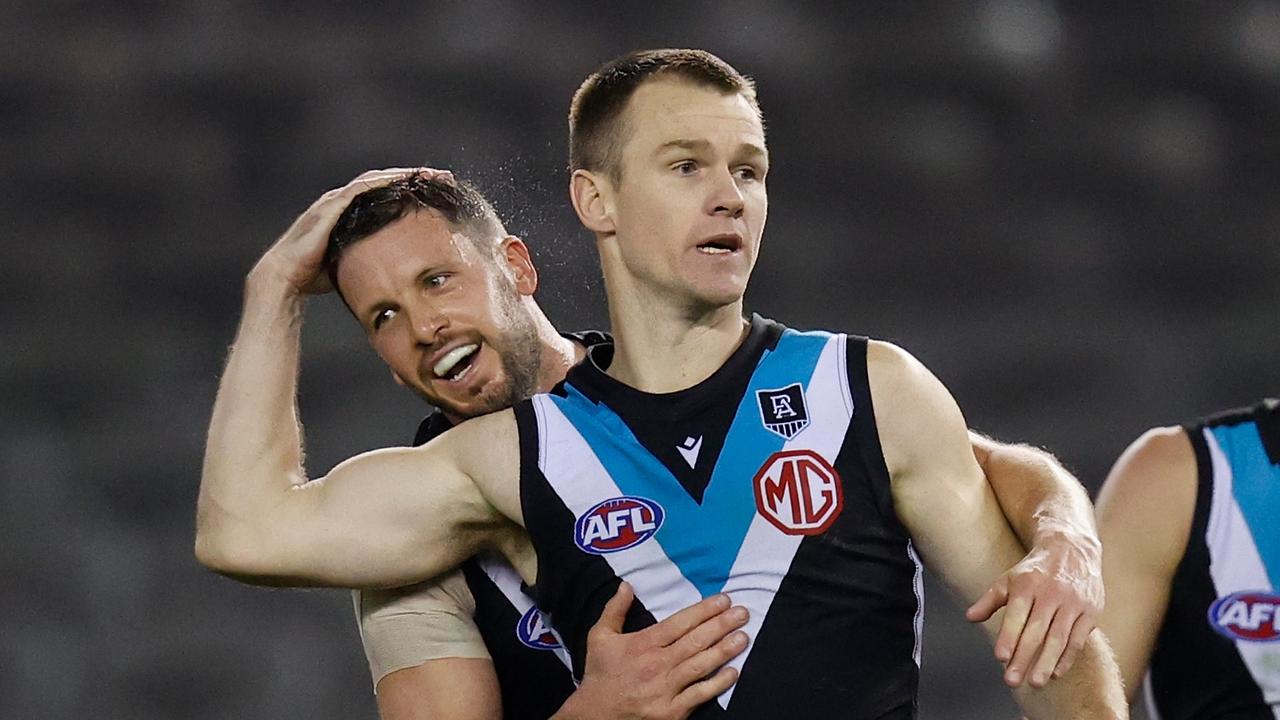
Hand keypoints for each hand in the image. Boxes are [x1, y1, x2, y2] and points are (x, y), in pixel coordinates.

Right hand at [250, 166, 454, 294]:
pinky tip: (401, 180)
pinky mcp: (330, 207)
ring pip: (375, 180)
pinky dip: (381, 182)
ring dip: (402, 175)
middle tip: (443, 177)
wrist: (286, 278)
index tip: (439, 190)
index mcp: (351, 213)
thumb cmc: (316, 274)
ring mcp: (335, 201)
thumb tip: (399, 274)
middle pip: (385, 182)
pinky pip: (360, 189)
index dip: (411, 190)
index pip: (386, 194)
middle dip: (414, 177)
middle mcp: (343, 201)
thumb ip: (372, 258)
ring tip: (429, 174)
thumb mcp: (353, 262)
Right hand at [560, 583, 748, 719]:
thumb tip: (627, 585)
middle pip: (695, 641)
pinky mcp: (672, 711)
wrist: (595, 715)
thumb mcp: (599, 637)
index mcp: (643, 644)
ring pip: (701, 665)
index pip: (680, 623)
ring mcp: (666, 689)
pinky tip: (733, 672)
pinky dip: (717, 684)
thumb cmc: (600, 674)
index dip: (704, 610)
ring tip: (743, 637)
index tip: (724, 600)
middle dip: (722, 625)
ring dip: (724, 650)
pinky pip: (699, 695)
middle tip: (743, 613)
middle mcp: (657, 664)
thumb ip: (614, 609)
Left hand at [966, 534, 1103, 687]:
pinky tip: (1055, 673)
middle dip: (1024, 657)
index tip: (1000, 658)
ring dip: (1046, 663)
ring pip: (1059, 638)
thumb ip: (990, 600)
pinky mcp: (1091, 612)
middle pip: (1037, 631)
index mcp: (1027, 584)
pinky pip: (1078, 639)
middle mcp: (1051, 593)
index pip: (1017, 615)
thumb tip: (969, 617)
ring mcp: (1073, 603)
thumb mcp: (1009, 579)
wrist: (1073, 550)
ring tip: (1035, 682)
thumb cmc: (1034, 571)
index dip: (1009, 636)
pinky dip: (1067, 658)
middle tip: (1012, 680)